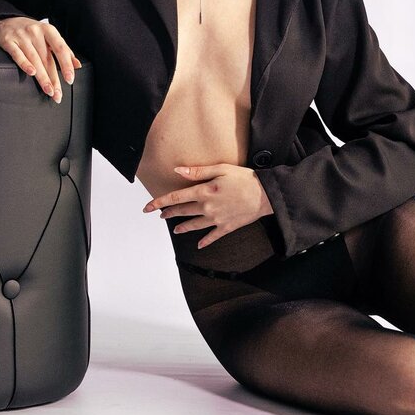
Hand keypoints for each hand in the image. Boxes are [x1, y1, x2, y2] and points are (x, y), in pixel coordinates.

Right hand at [0, 17, 81, 102]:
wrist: (5, 21)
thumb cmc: (31, 31)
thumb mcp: (48, 36)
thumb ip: (62, 50)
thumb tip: (77, 65)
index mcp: (48, 30)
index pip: (60, 49)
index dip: (66, 65)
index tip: (70, 79)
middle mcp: (35, 32)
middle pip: (47, 58)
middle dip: (54, 78)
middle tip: (58, 94)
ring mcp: (21, 37)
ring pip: (34, 59)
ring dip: (42, 77)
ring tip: (49, 91)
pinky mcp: (8, 42)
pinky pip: (17, 55)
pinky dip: (25, 64)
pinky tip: (31, 73)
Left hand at [142, 163, 274, 247]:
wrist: (266, 195)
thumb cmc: (244, 178)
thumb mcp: (221, 169)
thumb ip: (198, 171)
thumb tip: (178, 170)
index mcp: (204, 191)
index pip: (176, 197)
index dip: (160, 202)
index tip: (148, 206)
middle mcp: (207, 207)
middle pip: (183, 211)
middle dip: (169, 213)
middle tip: (158, 215)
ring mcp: (217, 219)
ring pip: (194, 225)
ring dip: (183, 227)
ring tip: (175, 229)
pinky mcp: (227, 227)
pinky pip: (213, 236)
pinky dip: (205, 241)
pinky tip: (199, 245)